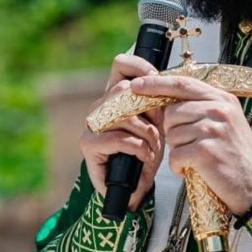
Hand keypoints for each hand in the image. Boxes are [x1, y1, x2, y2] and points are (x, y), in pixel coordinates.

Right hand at [79, 53, 164, 210]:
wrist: (133, 186)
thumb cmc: (147, 151)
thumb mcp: (158, 122)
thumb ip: (157, 101)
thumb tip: (163, 83)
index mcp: (115, 95)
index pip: (121, 65)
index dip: (140, 66)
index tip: (157, 78)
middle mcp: (100, 105)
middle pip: (124, 89)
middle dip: (149, 108)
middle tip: (160, 129)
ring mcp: (91, 124)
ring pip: (123, 112)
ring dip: (147, 132)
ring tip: (154, 147)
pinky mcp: (88, 144)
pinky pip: (118, 137)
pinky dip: (138, 147)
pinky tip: (145, 155)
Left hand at [131, 75, 251, 213]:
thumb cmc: (236, 155)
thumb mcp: (225, 121)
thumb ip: (201, 107)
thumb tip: (166, 101)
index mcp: (222, 98)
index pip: (182, 83)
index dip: (157, 83)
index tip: (137, 84)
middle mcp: (219, 109)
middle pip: (172, 111)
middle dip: (172, 130)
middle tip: (189, 144)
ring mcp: (213, 129)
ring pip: (172, 134)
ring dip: (177, 150)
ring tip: (196, 158)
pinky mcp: (206, 151)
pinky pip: (175, 155)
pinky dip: (179, 166)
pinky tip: (193, 170)